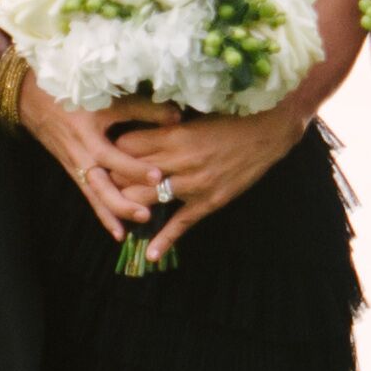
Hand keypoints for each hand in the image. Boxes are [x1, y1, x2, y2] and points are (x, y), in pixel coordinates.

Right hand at [17, 77, 168, 243]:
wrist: (30, 97)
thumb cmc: (71, 92)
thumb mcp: (105, 97)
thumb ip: (142, 108)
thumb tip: (177, 117)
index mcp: (87, 135)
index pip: (113, 156)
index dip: (135, 167)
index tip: (157, 175)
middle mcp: (80, 156)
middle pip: (100, 186)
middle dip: (122, 203)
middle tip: (146, 214)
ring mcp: (74, 165)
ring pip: (93, 196)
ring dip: (112, 213)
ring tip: (130, 230)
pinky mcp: (72, 171)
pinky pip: (88, 195)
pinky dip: (102, 213)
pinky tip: (117, 231)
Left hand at [109, 102, 308, 267]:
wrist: (267, 133)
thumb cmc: (230, 119)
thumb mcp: (194, 115)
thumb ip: (165, 124)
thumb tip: (136, 127)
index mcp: (174, 133)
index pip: (126, 145)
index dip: (113, 149)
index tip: (107, 152)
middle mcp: (179, 160)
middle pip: (128, 174)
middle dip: (113, 178)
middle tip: (103, 182)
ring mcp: (193, 184)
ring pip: (145, 200)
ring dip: (128, 205)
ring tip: (118, 209)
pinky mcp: (208, 202)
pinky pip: (180, 224)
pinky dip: (164, 241)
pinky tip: (150, 255)